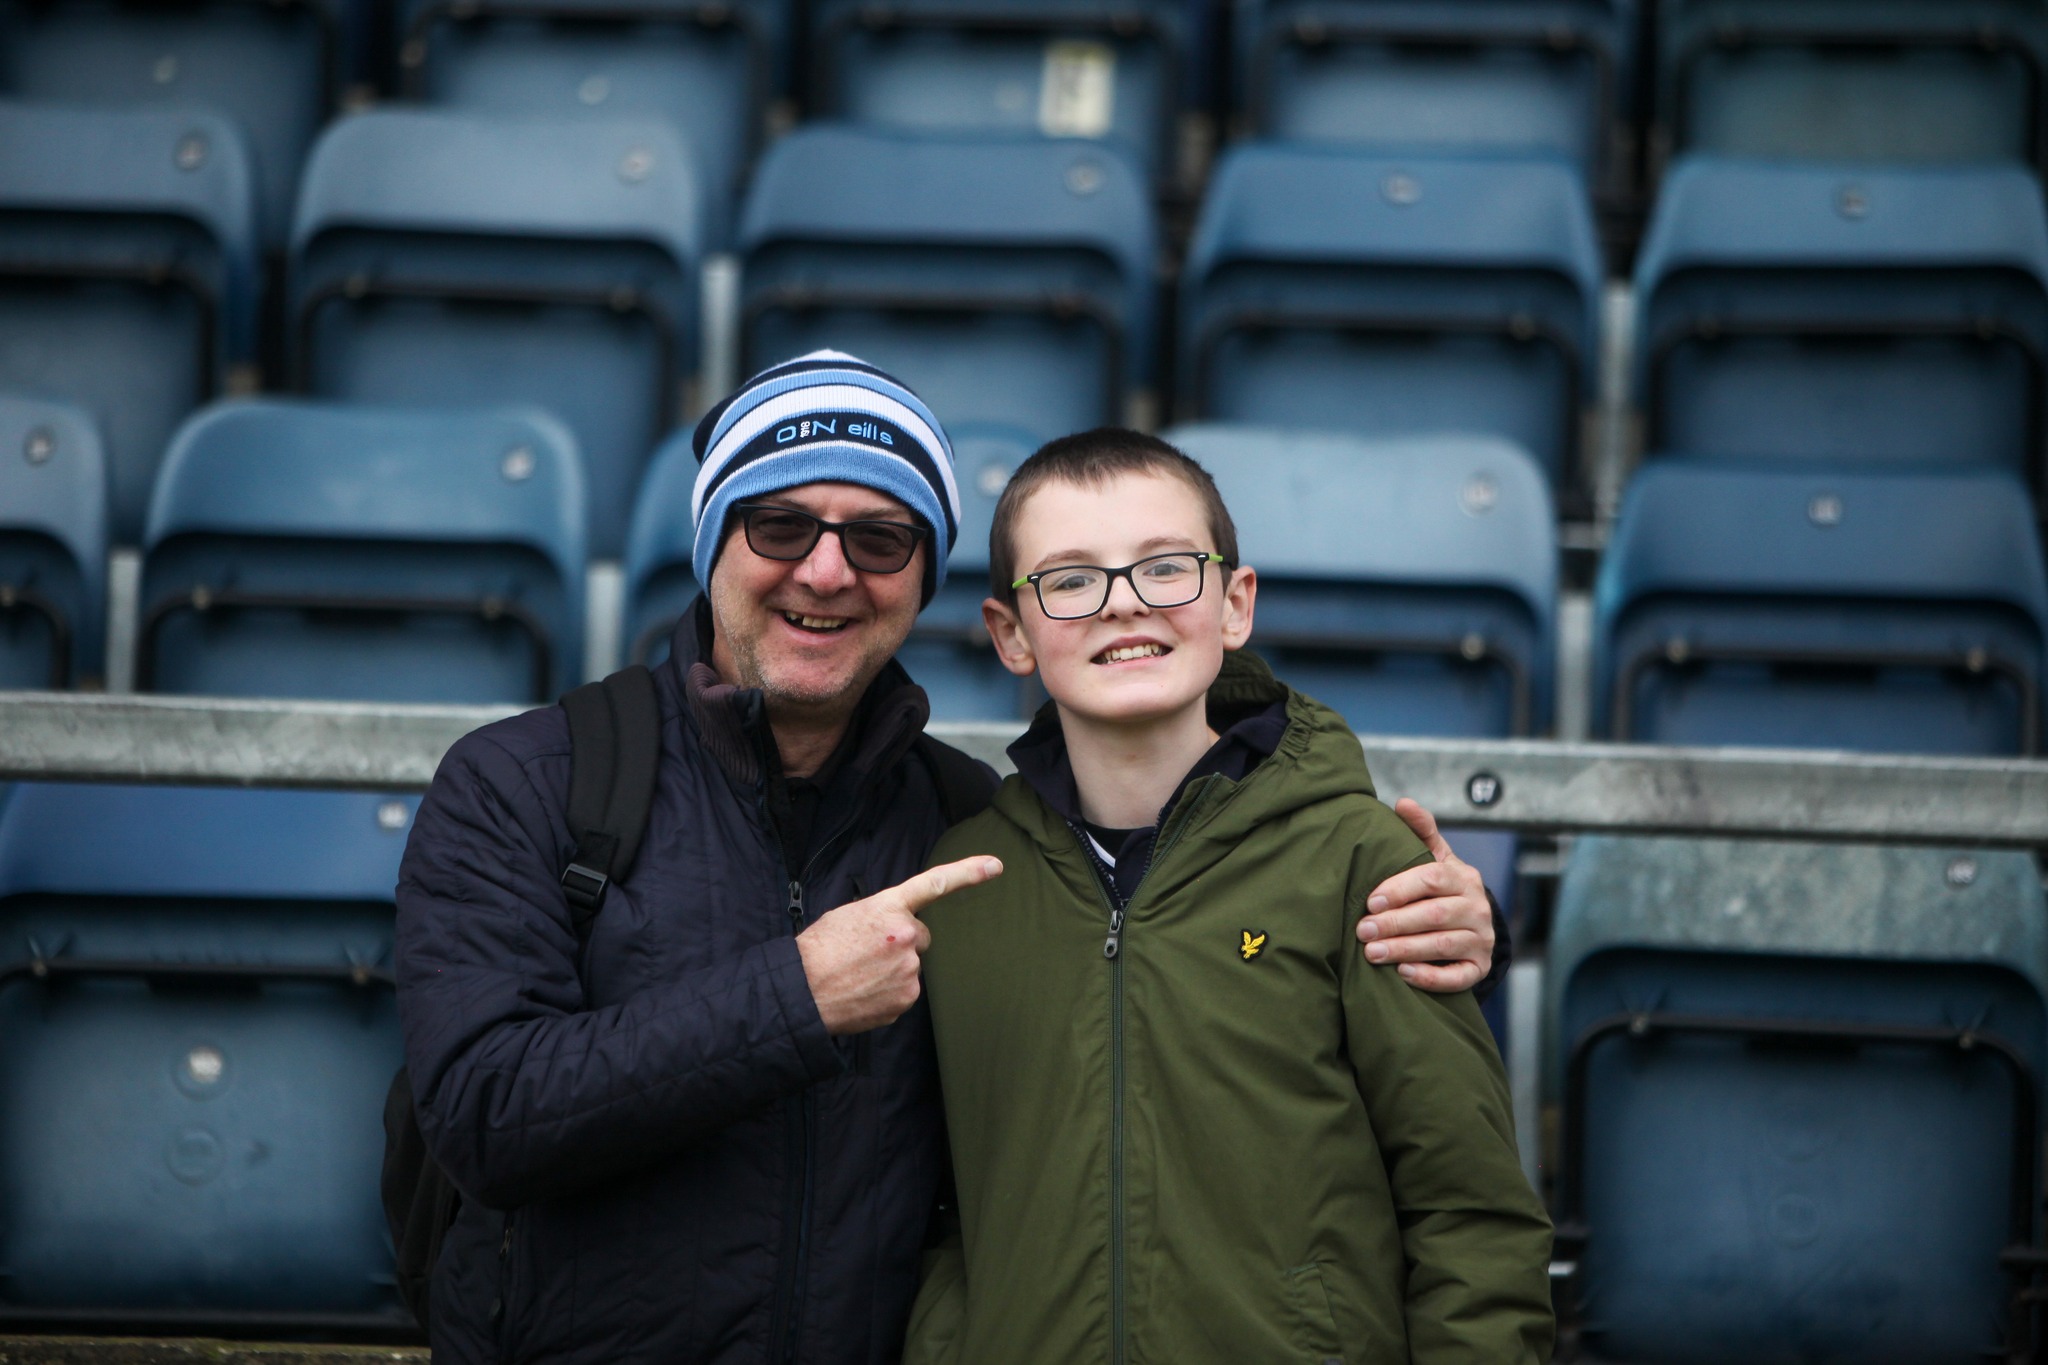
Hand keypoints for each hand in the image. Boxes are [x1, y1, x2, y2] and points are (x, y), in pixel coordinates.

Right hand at [796, 856, 1002, 1033]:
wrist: (801, 992)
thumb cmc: (817, 951)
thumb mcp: (848, 917)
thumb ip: (881, 917)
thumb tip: (895, 929)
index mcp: (888, 908)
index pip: (935, 884)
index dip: (968, 873)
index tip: (995, 865)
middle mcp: (905, 936)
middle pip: (919, 937)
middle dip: (901, 943)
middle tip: (867, 952)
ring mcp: (908, 970)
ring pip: (910, 967)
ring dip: (892, 969)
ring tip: (859, 973)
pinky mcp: (905, 999)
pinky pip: (903, 991)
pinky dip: (888, 992)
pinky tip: (863, 990)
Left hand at [1356, 799, 1495, 991]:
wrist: (1471, 925)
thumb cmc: (1440, 887)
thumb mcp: (1435, 857)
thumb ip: (1421, 830)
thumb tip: (1403, 802)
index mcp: (1463, 876)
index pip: (1431, 879)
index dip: (1399, 890)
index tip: (1369, 901)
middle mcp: (1477, 907)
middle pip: (1434, 915)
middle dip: (1395, 923)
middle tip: (1362, 931)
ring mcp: (1481, 939)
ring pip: (1443, 945)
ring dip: (1405, 950)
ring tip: (1372, 953)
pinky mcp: (1479, 967)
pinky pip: (1458, 977)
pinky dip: (1431, 976)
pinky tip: (1403, 973)